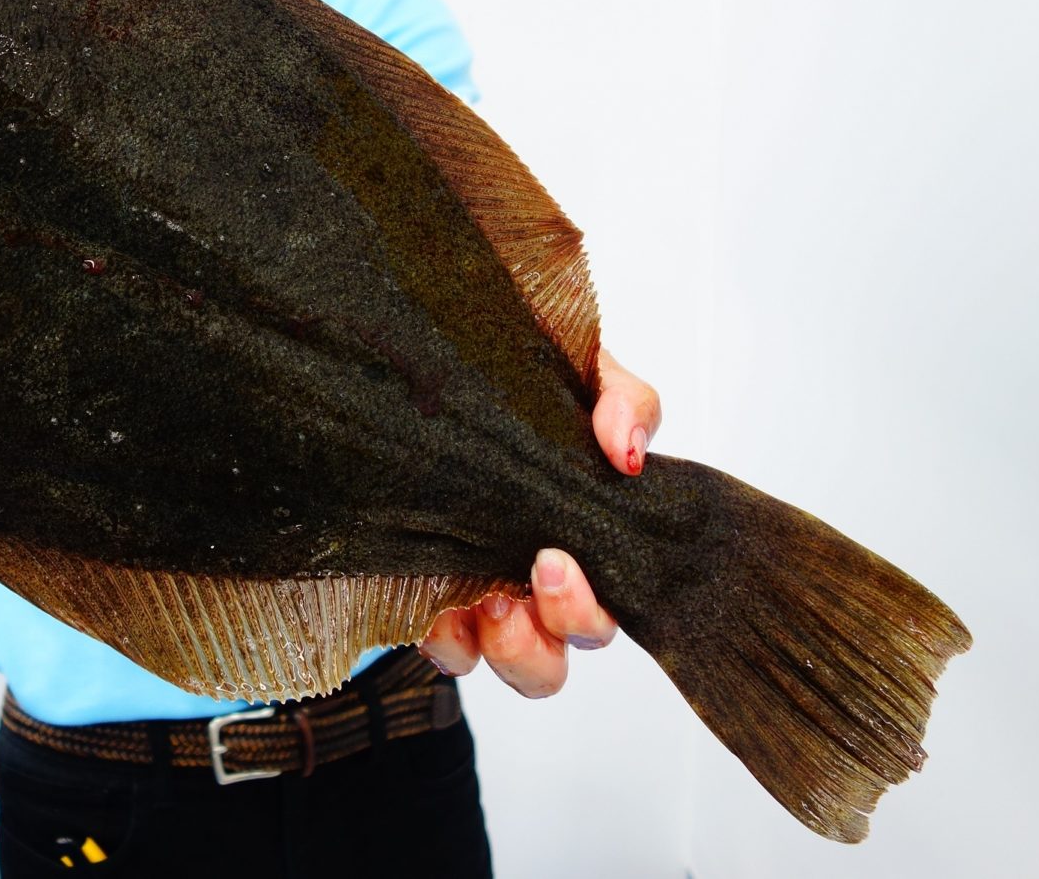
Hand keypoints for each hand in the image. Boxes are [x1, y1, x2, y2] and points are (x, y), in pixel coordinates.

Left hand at [417, 349, 660, 695]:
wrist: (411, 375)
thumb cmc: (508, 382)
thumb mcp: (576, 370)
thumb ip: (621, 398)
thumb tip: (627, 450)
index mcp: (588, 530)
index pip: (622, 591)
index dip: (603, 595)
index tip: (563, 558)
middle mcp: (546, 576)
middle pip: (585, 636)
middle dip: (572, 616)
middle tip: (543, 566)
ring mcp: (494, 597)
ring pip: (533, 668)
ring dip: (520, 648)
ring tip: (490, 601)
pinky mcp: (434, 607)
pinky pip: (454, 656)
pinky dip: (450, 644)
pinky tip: (436, 610)